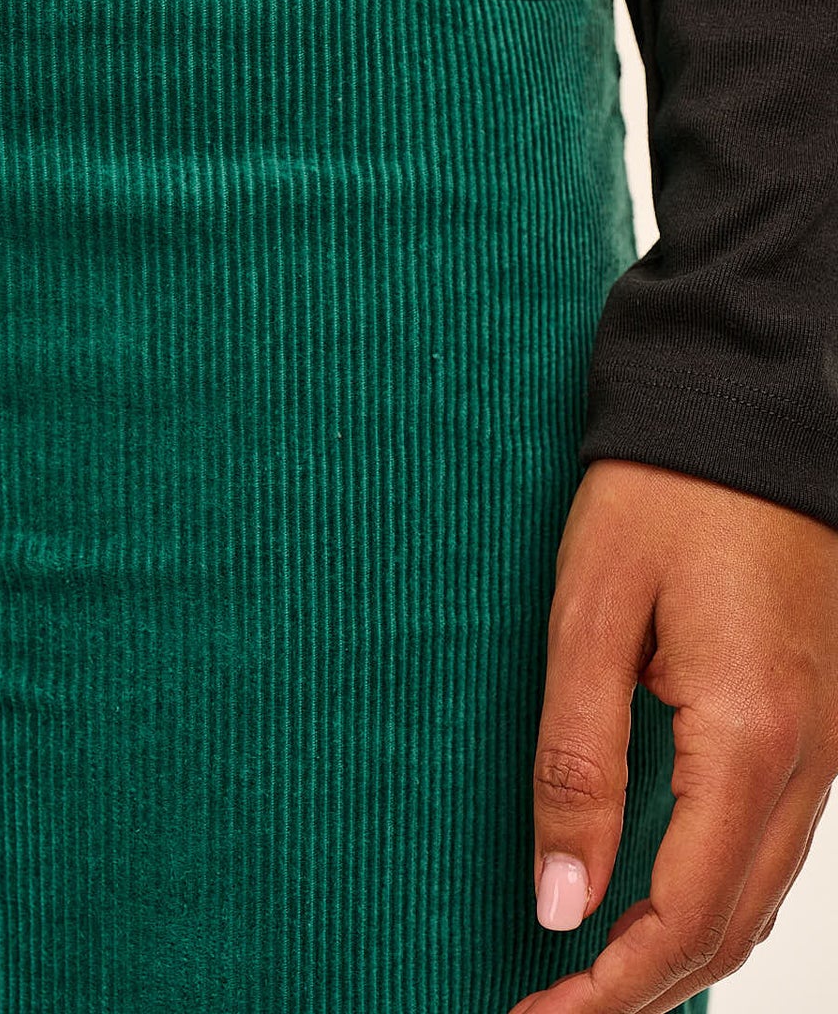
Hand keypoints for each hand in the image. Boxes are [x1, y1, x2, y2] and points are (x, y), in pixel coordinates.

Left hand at [507, 458, 837, 1013]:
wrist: (744, 408)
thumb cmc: (661, 490)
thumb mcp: (592, 612)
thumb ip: (576, 762)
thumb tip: (560, 903)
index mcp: (750, 734)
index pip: (685, 914)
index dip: (611, 989)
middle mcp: (812, 756)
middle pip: (734, 924)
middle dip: (644, 989)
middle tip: (552, 1013)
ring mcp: (832, 740)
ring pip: (764, 891)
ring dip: (684, 950)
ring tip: (592, 976)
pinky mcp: (824, 717)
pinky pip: (779, 840)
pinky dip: (721, 893)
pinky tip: (662, 897)